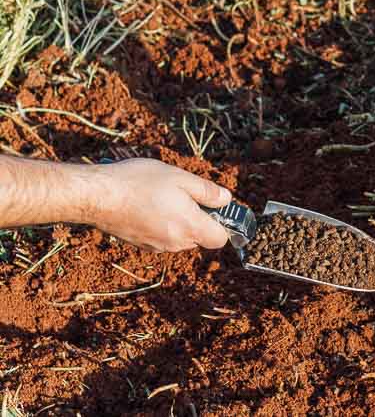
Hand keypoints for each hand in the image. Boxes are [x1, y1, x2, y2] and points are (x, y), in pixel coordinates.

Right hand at [87, 159, 232, 251]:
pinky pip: (161, 237)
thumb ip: (207, 191)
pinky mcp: (140, 244)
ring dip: (178, 220)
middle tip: (184, 194)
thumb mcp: (180, 178)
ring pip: (179, 237)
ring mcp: (155, 246)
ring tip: (161, 196)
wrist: (96, 196)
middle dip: (198, 219)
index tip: (215, 207)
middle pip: (199, 237)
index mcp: (190, 227)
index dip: (223, 224)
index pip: (220, 239)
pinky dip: (160, 224)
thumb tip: (227, 200)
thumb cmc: (139, 183)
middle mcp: (175, 243)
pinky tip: (146, 204)